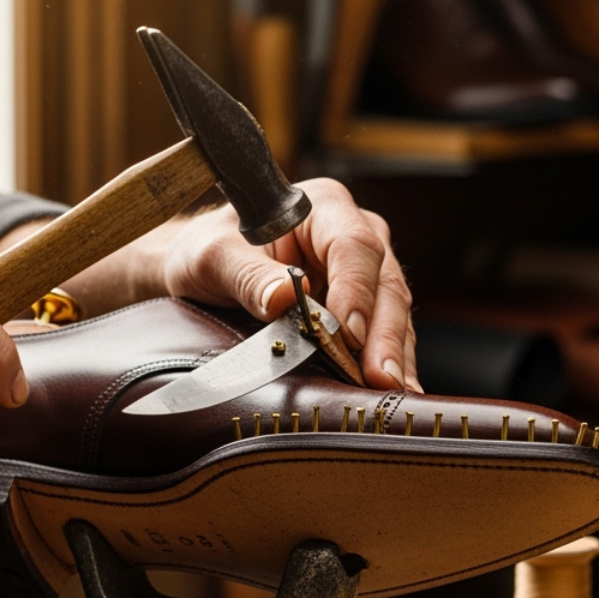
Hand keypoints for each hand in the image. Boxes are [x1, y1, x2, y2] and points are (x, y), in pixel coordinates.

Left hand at [66, 177, 419, 392]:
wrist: (203, 268)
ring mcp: (363, 271)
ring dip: (395, 353)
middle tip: (383, 378)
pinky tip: (393, 389)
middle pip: (384, 282)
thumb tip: (284, 298)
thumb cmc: (207, 252)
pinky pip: (384, 331)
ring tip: (394, 390)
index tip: (349, 333)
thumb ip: (246, 276)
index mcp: (322, 206)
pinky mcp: (363, 305)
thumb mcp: (211, 259)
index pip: (353, 245)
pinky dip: (389, 360)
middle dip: (385, 334)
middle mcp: (353, 233)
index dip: (356, 290)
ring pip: (392, 309)